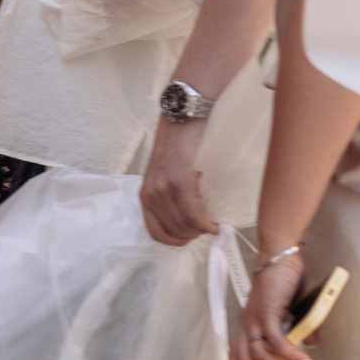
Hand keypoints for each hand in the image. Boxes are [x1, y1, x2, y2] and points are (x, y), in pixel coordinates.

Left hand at [140, 117, 216, 246]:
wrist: (184, 118)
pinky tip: (214, 225)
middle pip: (172, 231)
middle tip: (207, 228)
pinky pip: (192, 215)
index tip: (190, 238)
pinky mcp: (179, 182)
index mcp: (145, 194)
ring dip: (200, 231)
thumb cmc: (180, 145)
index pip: (154, 232)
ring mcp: (163, 189)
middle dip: (192, 236)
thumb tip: (189, 219)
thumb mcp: (167, 174)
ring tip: (212, 224)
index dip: (174, 241)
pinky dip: (204, 225)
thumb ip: (172, 195)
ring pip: (184, 226)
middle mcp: (150, 194)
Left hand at [231, 248, 312, 359]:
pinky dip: (287, 353)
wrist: (280, 260)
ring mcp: (254, 320)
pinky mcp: (267, 313)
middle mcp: (246, 326)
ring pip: (257, 355)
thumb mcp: (290, 314)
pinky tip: (300, 356)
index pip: (233, 358)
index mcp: (247, 328)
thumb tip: (307, 348)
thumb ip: (296, 333)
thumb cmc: (283, 285)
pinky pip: (274, 341)